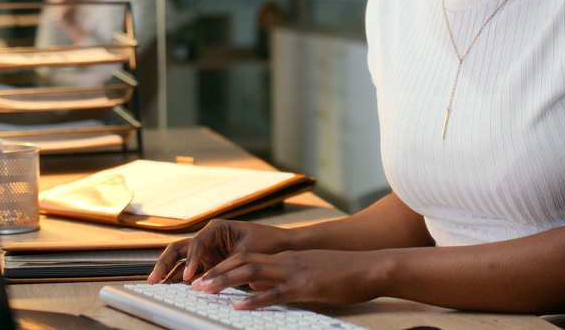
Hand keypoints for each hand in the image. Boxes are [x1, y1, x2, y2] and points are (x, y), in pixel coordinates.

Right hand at [147, 220, 291, 284]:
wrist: (281, 245)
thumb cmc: (266, 243)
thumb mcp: (246, 253)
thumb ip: (226, 266)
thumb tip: (209, 281)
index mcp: (215, 228)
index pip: (196, 243)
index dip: (190, 260)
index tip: (188, 276)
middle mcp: (207, 238)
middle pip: (179, 249)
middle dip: (164, 263)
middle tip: (153, 279)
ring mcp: (206, 251)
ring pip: (181, 260)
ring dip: (168, 272)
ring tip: (156, 284)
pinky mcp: (209, 263)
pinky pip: (191, 271)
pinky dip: (181, 279)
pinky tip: (171, 287)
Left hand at [192, 249, 385, 309]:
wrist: (369, 267)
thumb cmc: (343, 273)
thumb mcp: (308, 273)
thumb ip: (283, 279)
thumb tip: (259, 288)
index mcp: (286, 259)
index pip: (247, 259)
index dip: (224, 267)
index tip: (206, 276)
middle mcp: (285, 263)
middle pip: (242, 263)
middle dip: (216, 273)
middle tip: (195, 283)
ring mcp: (293, 273)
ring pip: (251, 273)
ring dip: (225, 281)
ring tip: (206, 290)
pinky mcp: (304, 287)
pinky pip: (274, 293)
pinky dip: (253, 300)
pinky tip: (238, 306)